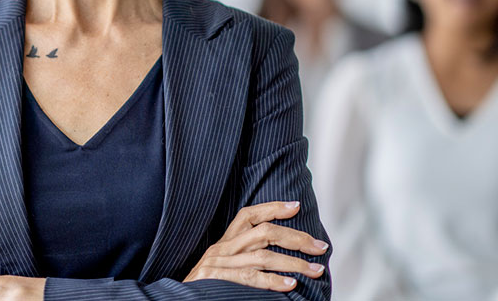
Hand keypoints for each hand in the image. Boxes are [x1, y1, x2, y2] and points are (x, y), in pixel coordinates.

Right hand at [184, 201, 328, 291]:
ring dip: (294, 263)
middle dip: (296, 238)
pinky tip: (290, 284)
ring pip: (263, 256)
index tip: (296, 206)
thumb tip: (282, 257)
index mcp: (225, 242)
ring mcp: (220, 264)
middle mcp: (223, 248)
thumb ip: (246, 257)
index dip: (272, 207)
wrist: (178, 298)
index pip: (249, 215)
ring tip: (315, 270)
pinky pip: (250, 278)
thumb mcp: (224, 265)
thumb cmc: (206, 285)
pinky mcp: (216, 280)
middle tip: (319, 247)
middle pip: (264, 232)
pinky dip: (272, 281)